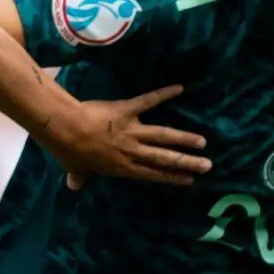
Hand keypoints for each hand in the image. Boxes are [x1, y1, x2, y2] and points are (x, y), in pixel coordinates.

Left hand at [40, 84, 209, 186]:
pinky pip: (148, 101)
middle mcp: (131, 151)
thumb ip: (78, 177)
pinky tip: (180, 87)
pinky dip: (164, 93)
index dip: (171, 177)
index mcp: (121, 167)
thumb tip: (73, 186)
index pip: (151, 174)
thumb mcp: (74, 167)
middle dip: (186, 162)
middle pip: (164, 158)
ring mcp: (131, 130)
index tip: (189, 180)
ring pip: (163, 136)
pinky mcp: (127, 109)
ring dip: (183, 138)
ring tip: (202, 141)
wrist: (65, 129)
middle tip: (207, 165)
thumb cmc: (69, 150)